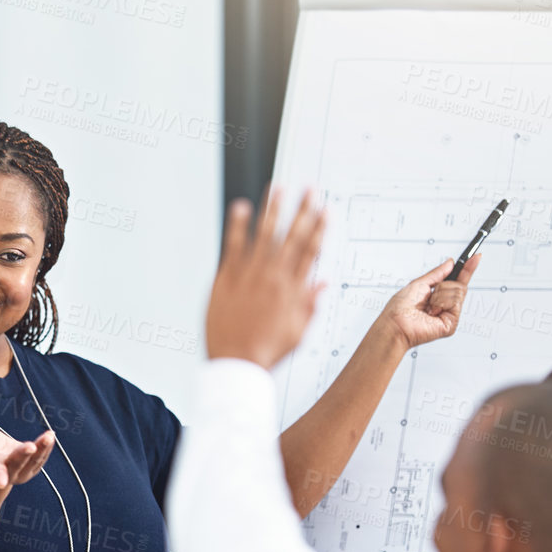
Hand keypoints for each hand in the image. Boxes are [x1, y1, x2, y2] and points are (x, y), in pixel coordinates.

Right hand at [0, 422, 55, 489]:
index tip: (1, 483)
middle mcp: (9, 471)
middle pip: (17, 464)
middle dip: (24, 456)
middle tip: (30, 446)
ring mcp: (23, 470)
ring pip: (34, 461)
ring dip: (42, 449)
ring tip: (48, 436)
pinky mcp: (33, 466)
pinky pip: (42, 456)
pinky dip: (46, 446)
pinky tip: (50, 435)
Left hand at [204, 189, 326, 368]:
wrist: (237, 363)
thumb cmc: (267, 351)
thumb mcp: (298, 331)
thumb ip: (310, 303)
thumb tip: (323, 282)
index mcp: (293, 290)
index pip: (311, 251)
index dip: (319, 228)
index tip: (325, 209)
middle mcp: (274, 278)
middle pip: (292, 237)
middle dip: (302, 210)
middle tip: (309, 189)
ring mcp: (249, 276)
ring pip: (264, 236)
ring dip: (272, 210)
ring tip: (279, 188)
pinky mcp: (226, 279)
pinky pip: (232, 247)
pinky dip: (237, 226)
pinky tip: (241, 207)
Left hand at [379, 254, 480, 349]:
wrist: (395, 324)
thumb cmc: (399, 308)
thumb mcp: (419, 283)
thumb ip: (437, 273)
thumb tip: (450, 263)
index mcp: (437, 296)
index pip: (457, 280)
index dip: (467, 268)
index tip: (475, 256)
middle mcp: (444, 306)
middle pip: (459, 285)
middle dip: (444, 286)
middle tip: (431, 294)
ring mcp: (449, 315)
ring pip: (458, 292)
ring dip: (439, 295)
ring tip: (428, 306)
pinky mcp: (451, 323)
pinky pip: (455, 302)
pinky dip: (441, 303)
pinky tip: (432, 312)